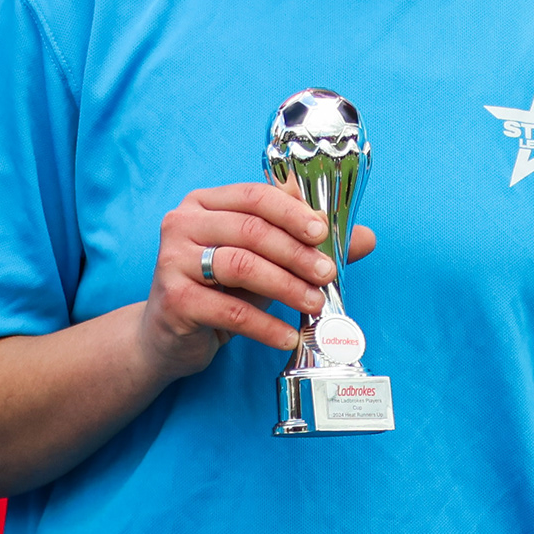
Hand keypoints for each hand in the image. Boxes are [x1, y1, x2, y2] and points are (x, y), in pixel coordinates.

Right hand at [143, 182, 374, 374]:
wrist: (168, 337)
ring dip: (286, 286)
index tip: (323, 233)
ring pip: (241, 265)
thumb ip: (307, 246)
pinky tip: (288, 335)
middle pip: (251, 230)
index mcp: (204, 203)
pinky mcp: (174, 300)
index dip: (293, 212)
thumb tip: (365, 237)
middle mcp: (182, 224)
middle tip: (327, 274)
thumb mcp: (263, 262)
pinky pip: (230, 310)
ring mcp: (172, 261)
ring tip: (314, 304)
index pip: (255, 196)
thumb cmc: (218, 291)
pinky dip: (266, 325)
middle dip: (296, 253)